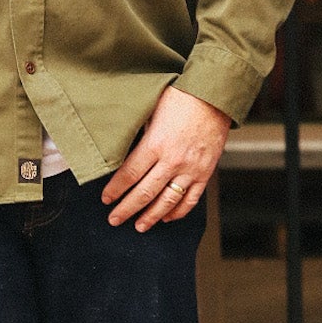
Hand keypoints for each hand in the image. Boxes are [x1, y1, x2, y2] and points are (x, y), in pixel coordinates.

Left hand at [102, 86, 231, 231]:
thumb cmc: (182, 98)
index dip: (115, 190)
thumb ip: (138, 133)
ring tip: (139, 226)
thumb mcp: (152, 110)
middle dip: (126, 209)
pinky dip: (178, 212)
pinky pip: (191, 199)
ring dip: (151, 216)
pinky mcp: (205, 172)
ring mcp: (190, 169)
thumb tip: (121, 150)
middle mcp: (173, 160)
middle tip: (114, 219)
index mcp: (155, 144)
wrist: (215, 96)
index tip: (106, 199)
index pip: (129, 174)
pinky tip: (167, 217)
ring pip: (167, 202)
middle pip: (144, 193)